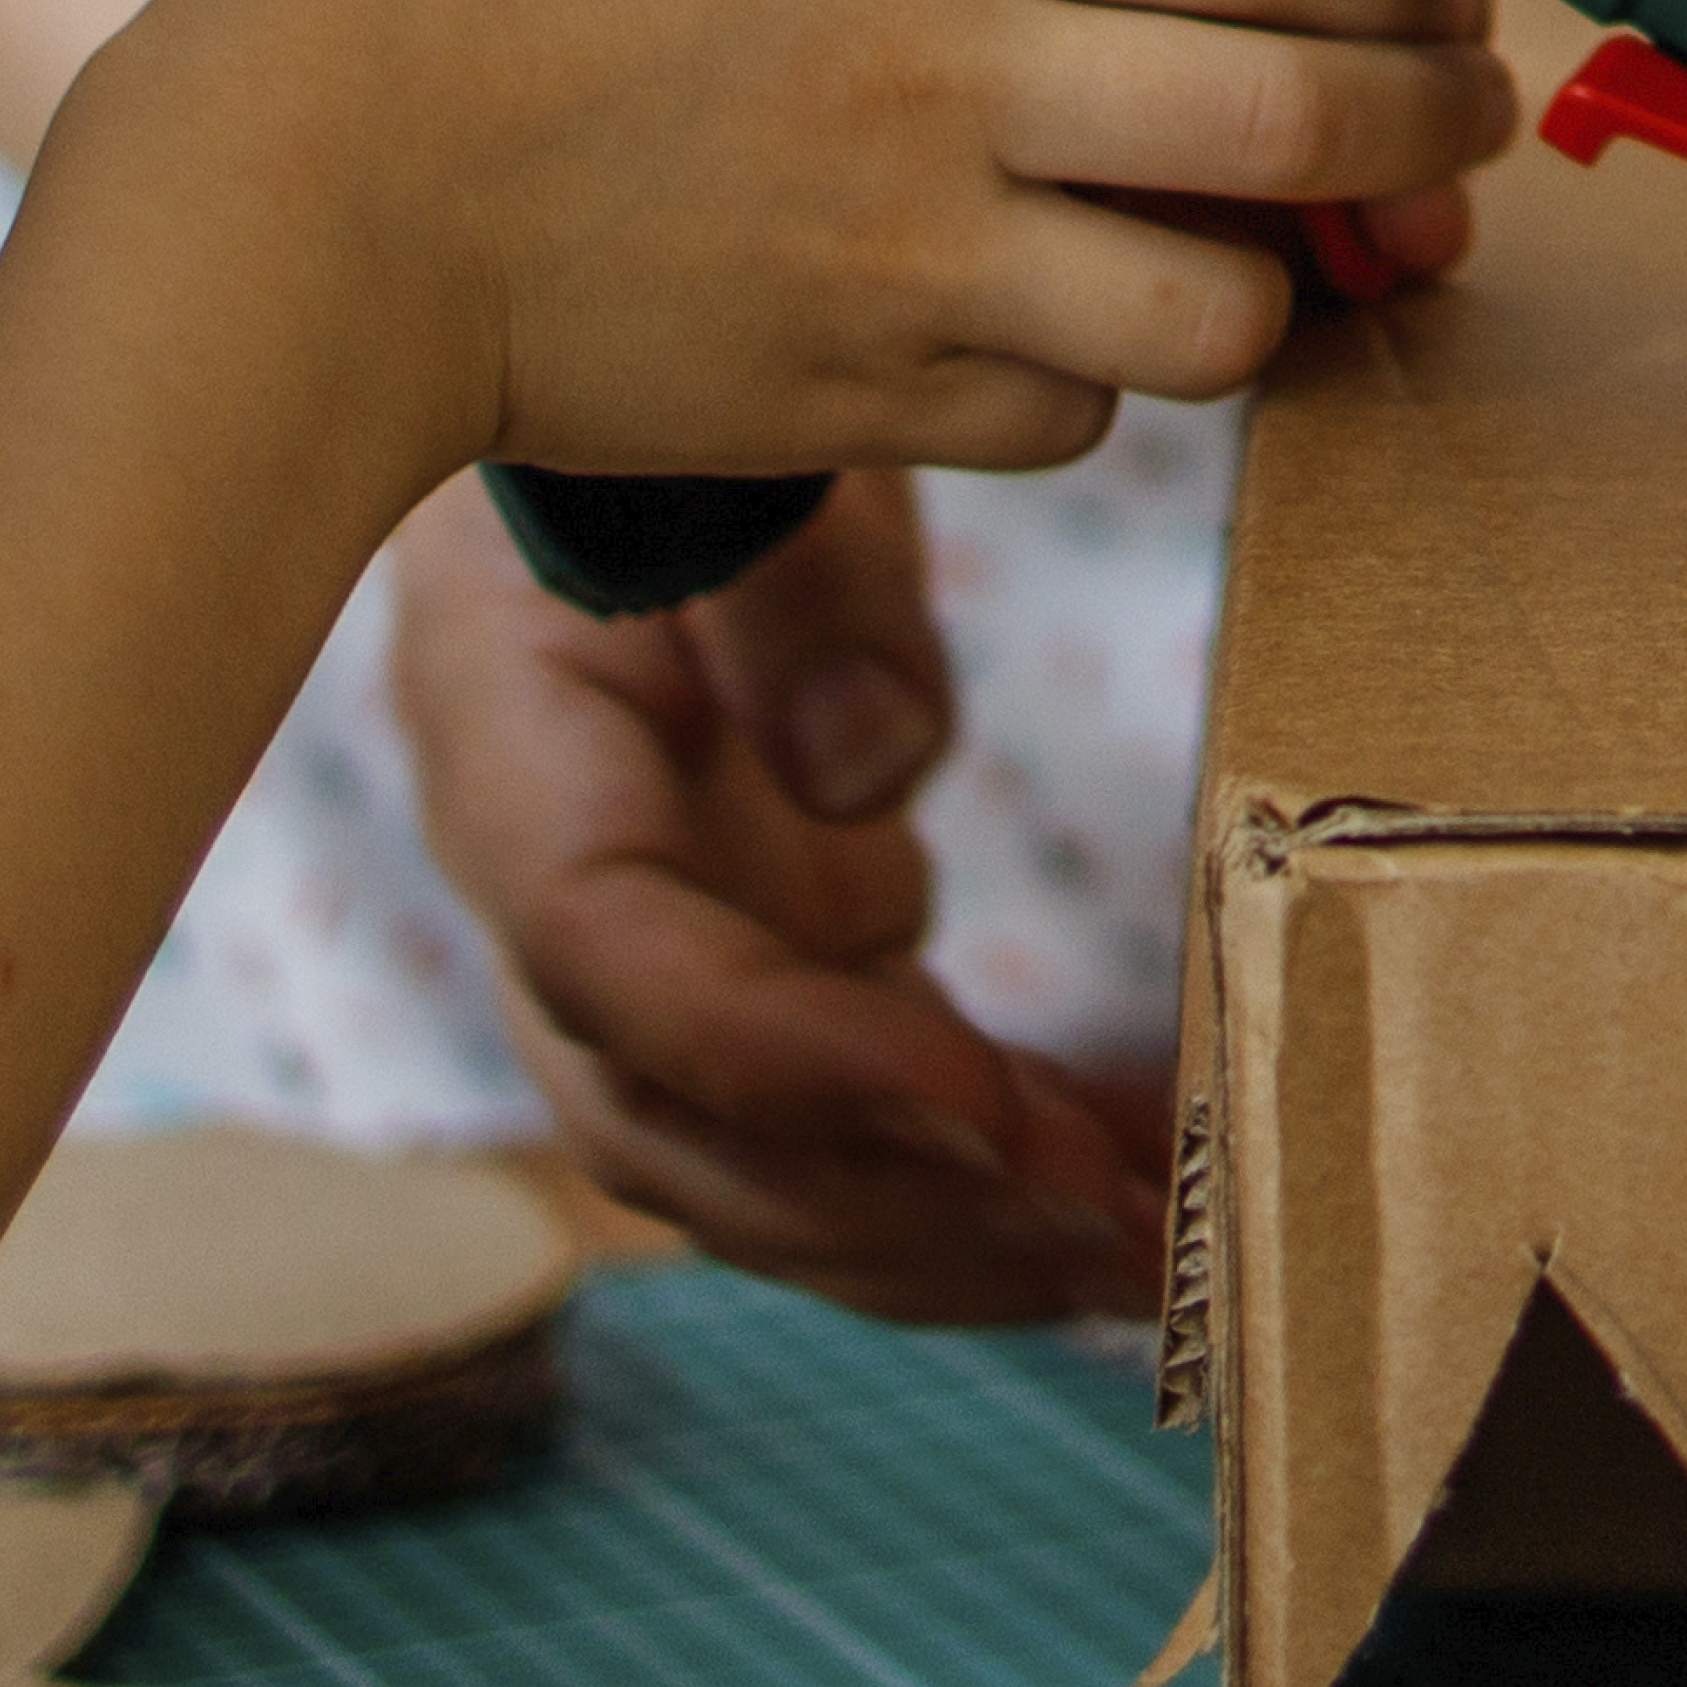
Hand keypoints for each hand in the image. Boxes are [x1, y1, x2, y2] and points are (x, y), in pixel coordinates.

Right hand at [92, 0, 1516, 488]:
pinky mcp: (866, 403)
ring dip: (1285, 280)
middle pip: (1303, 117)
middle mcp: (946, 83)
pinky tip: (1087, 328)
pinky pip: (1080, 420)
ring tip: (1294, 240)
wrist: (267, 232)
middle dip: (1429, 116)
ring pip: (1226, 309)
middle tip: (1464, 105)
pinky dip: (1111, 386)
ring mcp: (917, 261)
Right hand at [391, 470, 1166, 1323]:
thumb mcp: (742, 459)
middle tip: (1109, 1220)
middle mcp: (575, 918)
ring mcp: (676, 974)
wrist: (657, 459)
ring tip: (1162, 1256)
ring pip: (782, 1176)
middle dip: (899, 1205)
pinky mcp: (780, 982)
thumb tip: (875, 776)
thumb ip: (802, 592)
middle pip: (690, 1133)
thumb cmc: (697, 431)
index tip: (974, 1095)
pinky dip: (1008, 1177)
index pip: (612, 963)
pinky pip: (875, 1124)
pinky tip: (1154, 1189)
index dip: (781, 1054)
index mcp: (524, 775)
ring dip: (967, 1241)